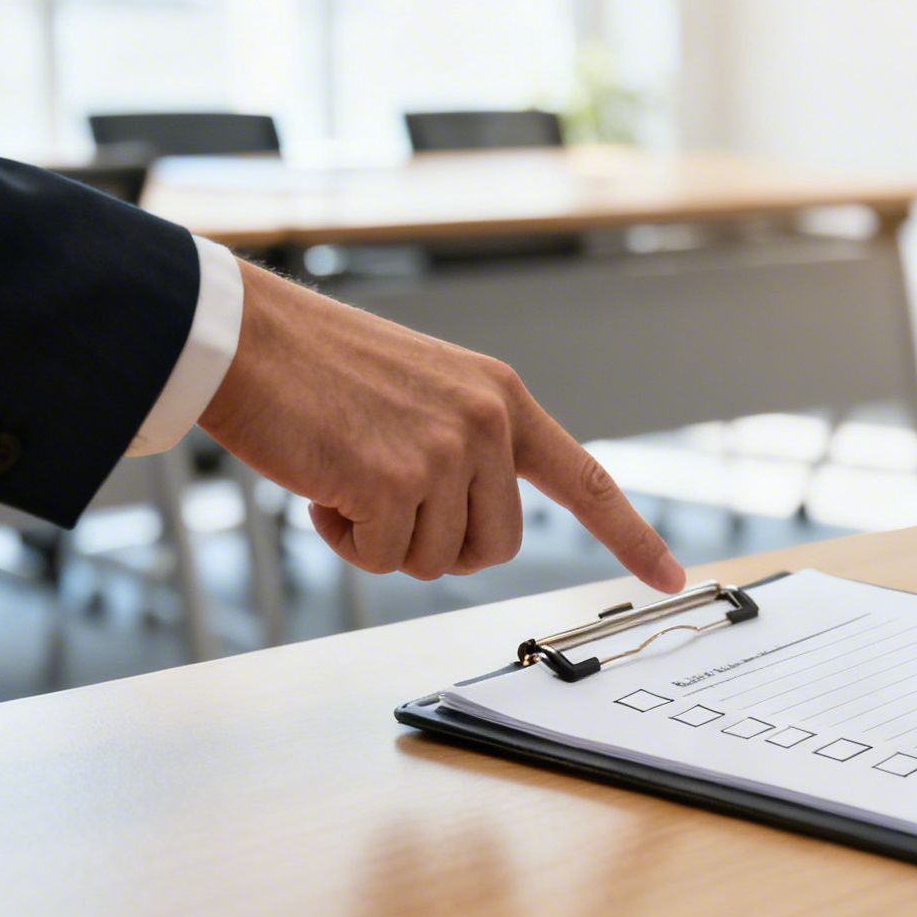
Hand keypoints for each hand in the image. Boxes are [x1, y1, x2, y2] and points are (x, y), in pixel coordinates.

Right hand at [200, 260, 684, 587]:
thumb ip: (468, 447)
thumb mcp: (425, 392)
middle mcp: (487, 423)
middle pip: (496, 545)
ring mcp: (444, 452)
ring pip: (437, 561)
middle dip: (441, 544)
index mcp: (503, 398)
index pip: (585, 479)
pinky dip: (345, 539)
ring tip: (346, 474)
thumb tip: (474, 529)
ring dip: (385, 539)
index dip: (630, 535)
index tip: (670, 578)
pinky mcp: (393, 481)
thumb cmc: (320, 369)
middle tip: (385, 499)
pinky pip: (381, 559)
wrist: (246, 339)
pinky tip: (321, 483)